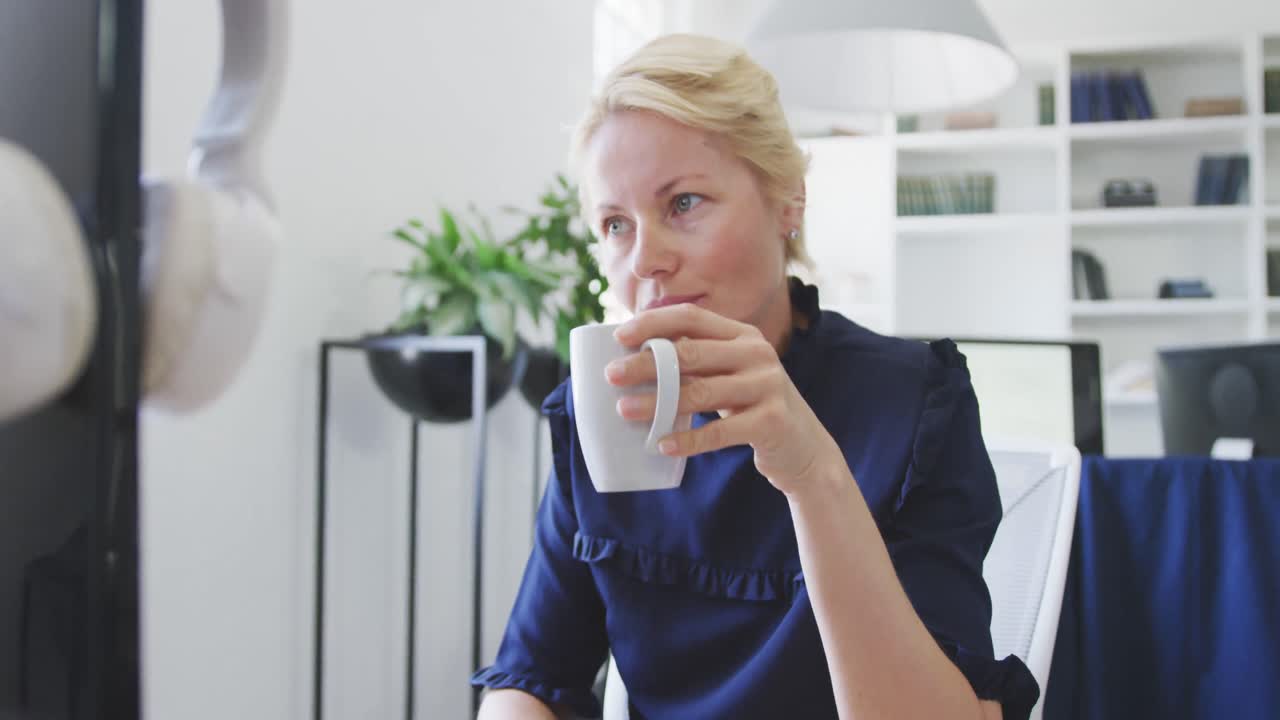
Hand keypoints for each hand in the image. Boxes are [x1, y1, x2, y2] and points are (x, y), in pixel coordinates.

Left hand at [606, 303, 838, 495]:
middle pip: (690, 353)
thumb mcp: (731, 374)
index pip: (692, 317)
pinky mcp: (772, 421)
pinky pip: (720, 431)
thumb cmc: (752, 406)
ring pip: (701, 392)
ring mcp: (767, 386)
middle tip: (613, 376)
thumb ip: (697, 361)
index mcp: (742, 335)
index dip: (653, 323)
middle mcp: (757, 353)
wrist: (803, 447)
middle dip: (646, 364)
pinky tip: (662, 444)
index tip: (619, 337)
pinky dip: (688, 440)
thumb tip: (633, 357)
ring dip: (657, 403)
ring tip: (625, 410)